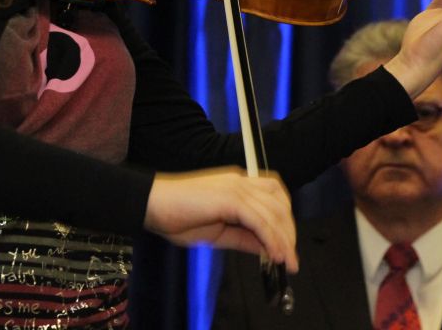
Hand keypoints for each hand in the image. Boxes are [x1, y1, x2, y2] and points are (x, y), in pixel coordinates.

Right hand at [144, 167, 298, 272]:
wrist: (151, 204)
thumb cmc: (177, 217)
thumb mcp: (218, 233)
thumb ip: (243, 237)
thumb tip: (267, 249)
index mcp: (237, 184)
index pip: (273, 194)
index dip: (285, 217)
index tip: (287, 243)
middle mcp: (240, 181)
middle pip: (279, 201)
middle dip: (289, 230)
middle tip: (290, 257)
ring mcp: (235, 187)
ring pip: (273, 211)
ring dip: (284, 238)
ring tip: (287, 261)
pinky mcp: (229, 198)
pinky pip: (259, 220)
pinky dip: (271, 238)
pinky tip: (276, 255)